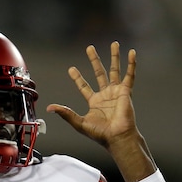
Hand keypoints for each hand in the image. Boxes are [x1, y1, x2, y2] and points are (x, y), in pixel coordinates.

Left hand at [48, 42, 155, 181]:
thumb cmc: (100, 134)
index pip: (84, 86)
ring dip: (114, 57)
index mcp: (94, 102)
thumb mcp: (79, 122)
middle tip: (89, 48)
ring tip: (114, 44)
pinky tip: (132, 53)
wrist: (117, 137)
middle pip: (99, 73)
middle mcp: (105, 95)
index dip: (78, 78)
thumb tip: (49, 108)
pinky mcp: (126, 92)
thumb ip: (65, 113)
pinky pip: (129, 75)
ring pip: (115, 70)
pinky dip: (131, 64)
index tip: (71, 69)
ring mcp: (116, 92)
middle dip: (94, 60)